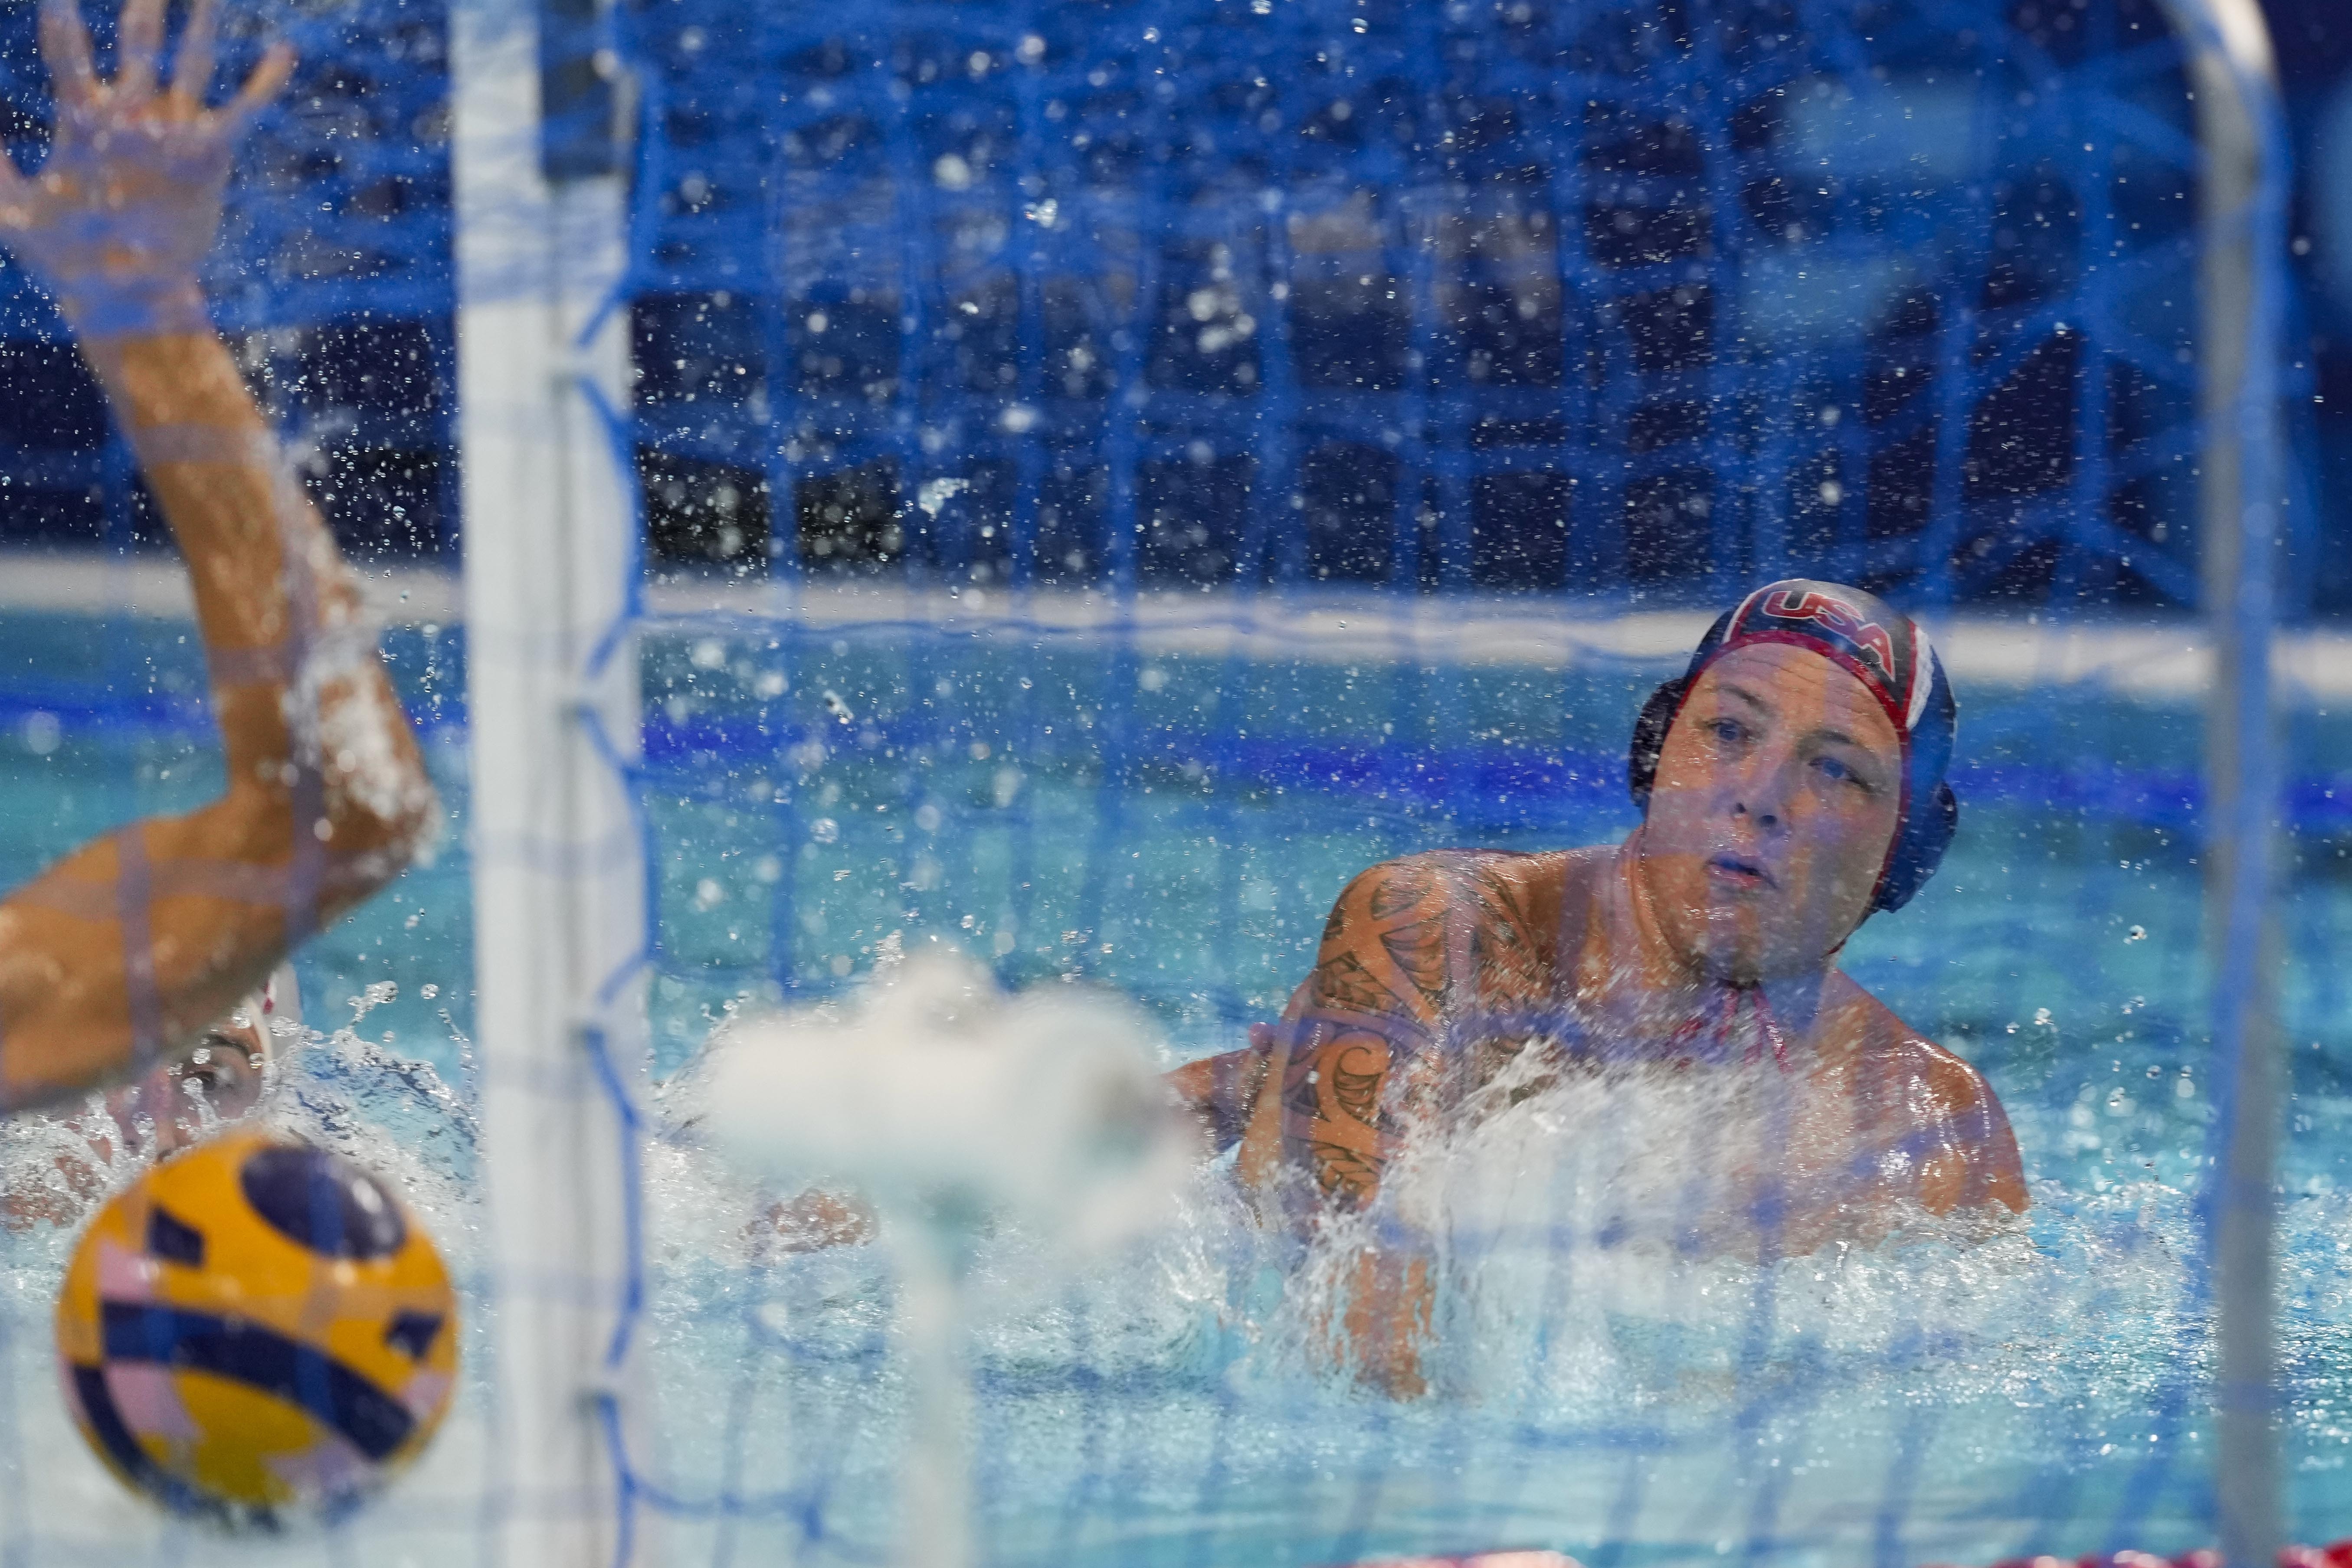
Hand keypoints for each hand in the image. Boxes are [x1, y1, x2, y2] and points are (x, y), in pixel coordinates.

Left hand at [0, 0, 290, 335]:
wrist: (125, 295)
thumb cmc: (65, 259)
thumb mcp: (16, 218)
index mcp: (82, 120)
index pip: (68, 57)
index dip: (61, 23)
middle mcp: (131, 116)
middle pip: (136, 44)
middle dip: (141, 6)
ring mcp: (173, 132)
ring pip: (191, 64)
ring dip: (201, 25)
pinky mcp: (211, 155)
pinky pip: (243, 111)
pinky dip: (264, 82)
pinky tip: (282, 51)